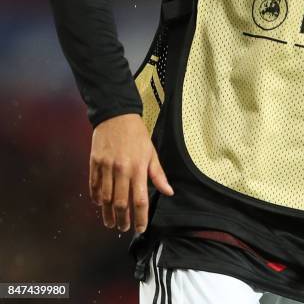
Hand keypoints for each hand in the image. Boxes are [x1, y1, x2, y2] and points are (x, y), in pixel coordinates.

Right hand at [89, 114, 173, 232]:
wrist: (116, 116)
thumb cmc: (137, 135)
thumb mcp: (151, 153)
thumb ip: (158, 175)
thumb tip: (169, 192)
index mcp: (138, 168)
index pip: (140, 200)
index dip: (140, 217)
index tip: (140, 228)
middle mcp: (121, 170)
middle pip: (120, 203)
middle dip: (123, 219)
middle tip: (124, 228)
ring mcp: (106, 167)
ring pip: (105, 198)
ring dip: (107, 213)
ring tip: (110, 223)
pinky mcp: (94, 163)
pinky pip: (93, 185)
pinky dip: (95, 198)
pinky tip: (99, 204)